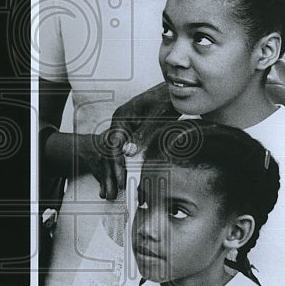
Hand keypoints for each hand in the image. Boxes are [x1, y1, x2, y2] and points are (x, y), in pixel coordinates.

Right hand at [99, 82, 178, 199]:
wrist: (173, 93)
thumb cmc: (165, 101)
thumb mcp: (156, 118)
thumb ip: (142, 135)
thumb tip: (128, 152)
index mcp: (120, 118)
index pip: (113, 145)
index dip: (117, 164)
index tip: (121, 180)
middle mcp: (119, 125)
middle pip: (111, 152)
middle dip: (112, 173)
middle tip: (115, 191)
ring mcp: (125, 130)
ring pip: (115, 155)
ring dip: (114, 174)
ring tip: (112, 192)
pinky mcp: (132, 136)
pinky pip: (124, 154)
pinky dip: (122, 168)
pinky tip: (122, 181)